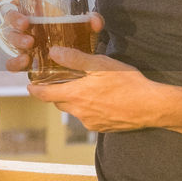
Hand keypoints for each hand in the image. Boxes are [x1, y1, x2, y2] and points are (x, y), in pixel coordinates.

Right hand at [2, 0, 104, 73]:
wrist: (75, 66)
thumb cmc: (75, 41)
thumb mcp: (86, 30)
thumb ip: (92, 22)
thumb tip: (94, 21)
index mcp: (37, 13)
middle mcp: (26, 27)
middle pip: (11, 16)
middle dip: (15, 18)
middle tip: (26, 23)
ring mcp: (22, 44)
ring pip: (10, 38)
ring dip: (17, 39)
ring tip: (30, 43)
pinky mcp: (23, 62)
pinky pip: (11, 63)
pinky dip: (14, 62)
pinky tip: (25, 61)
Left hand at [26, 48, 160, 131]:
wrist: (151, 107)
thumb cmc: (127, 83)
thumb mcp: (100, 65)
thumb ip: (75, 59)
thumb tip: (54, 52)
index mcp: (75, 95)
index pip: (45, 95)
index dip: (35, 90)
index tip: (30, 86)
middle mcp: (79, 112)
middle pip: (59, 102)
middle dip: (57, 93)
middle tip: (60, 82)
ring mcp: (90, 122)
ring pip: (74, 110)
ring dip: (75, 101)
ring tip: (86, 88)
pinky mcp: (102, 128)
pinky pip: (88, 118)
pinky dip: (89, 109)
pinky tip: (102, 99)